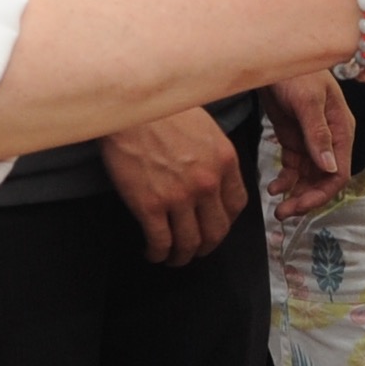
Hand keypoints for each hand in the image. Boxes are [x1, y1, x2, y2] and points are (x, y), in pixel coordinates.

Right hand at [103, 107, 249, 264]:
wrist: (127, 108)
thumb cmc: (161, 109)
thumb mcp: (203, 127)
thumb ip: (212, 155)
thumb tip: (211, 176)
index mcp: (224, 160)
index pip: (237, 205)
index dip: (226, 221)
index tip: (215, 225)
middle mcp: (207, 182)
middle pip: (216, 231)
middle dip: (206, 245)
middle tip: (196, 249)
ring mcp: (179, 196)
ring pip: (189, 243)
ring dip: (182, 256)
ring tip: (172, 257)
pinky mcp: (150, 205)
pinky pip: (160, 242)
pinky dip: (157, 254)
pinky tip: (151, 252)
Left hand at [264, 72, 358, 217]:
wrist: (273, 57)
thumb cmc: (297, 72)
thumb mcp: (308, 101)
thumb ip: (318, 134)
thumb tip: (328, 168)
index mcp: (341, 130)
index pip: (339, 172)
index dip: (322, 193)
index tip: (301, 206)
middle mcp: (330, 139)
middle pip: (324, 179)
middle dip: (306, 198)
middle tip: (284, 212)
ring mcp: (312, 140)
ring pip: (308, 177)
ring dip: (295, 193)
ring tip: (277, 207)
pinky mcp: (295, 138)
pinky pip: (294, 167)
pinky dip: (285, 179)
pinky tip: (273, 186)